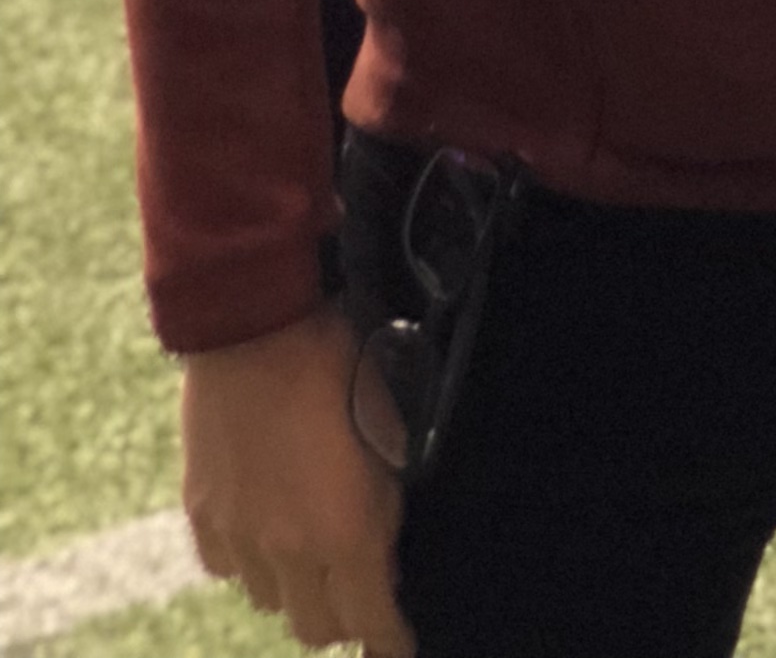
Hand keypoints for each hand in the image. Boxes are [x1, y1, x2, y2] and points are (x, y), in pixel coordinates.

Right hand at [181, 303, 411, 653]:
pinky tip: (263, 525)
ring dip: (294, 586)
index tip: (401, 644)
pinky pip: (227, 568)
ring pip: (269, 601)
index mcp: (349, 533)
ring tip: (310, 545)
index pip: (372, 623)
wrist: (261, 324)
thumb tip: (383, 548)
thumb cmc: (345, 364)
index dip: (390, 640)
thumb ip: (384, 505)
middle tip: (359, 582)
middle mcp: (291, 551)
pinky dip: (248, 560)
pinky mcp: (202, 513)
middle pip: (316, 627)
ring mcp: (241, 535)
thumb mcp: (392, 434)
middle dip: (344, 613)